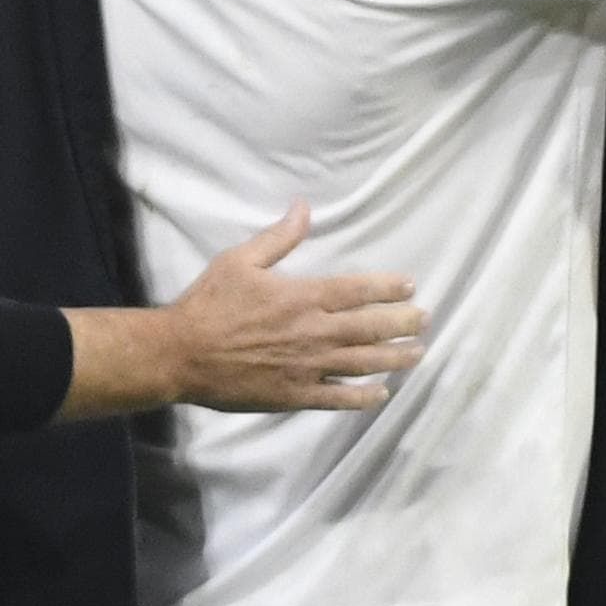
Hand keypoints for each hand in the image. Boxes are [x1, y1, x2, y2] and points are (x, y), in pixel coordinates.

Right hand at [161, 203, 424, 411]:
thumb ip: (278, 237)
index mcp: (302, 297)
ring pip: (363, 363)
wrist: (181, 354)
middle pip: (371, 328)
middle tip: (424, 320)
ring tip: (416, 354)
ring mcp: (307, 367)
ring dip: (395, 358)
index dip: (389, 288)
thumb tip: (303, 207)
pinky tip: (381, 393)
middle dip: (403, 323)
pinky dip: (363, 397)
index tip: (410, 287)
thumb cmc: (208, 304)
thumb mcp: (240, 261)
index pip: (358, 291)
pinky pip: (338, 398)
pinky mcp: (295, 395)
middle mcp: (313, 332)